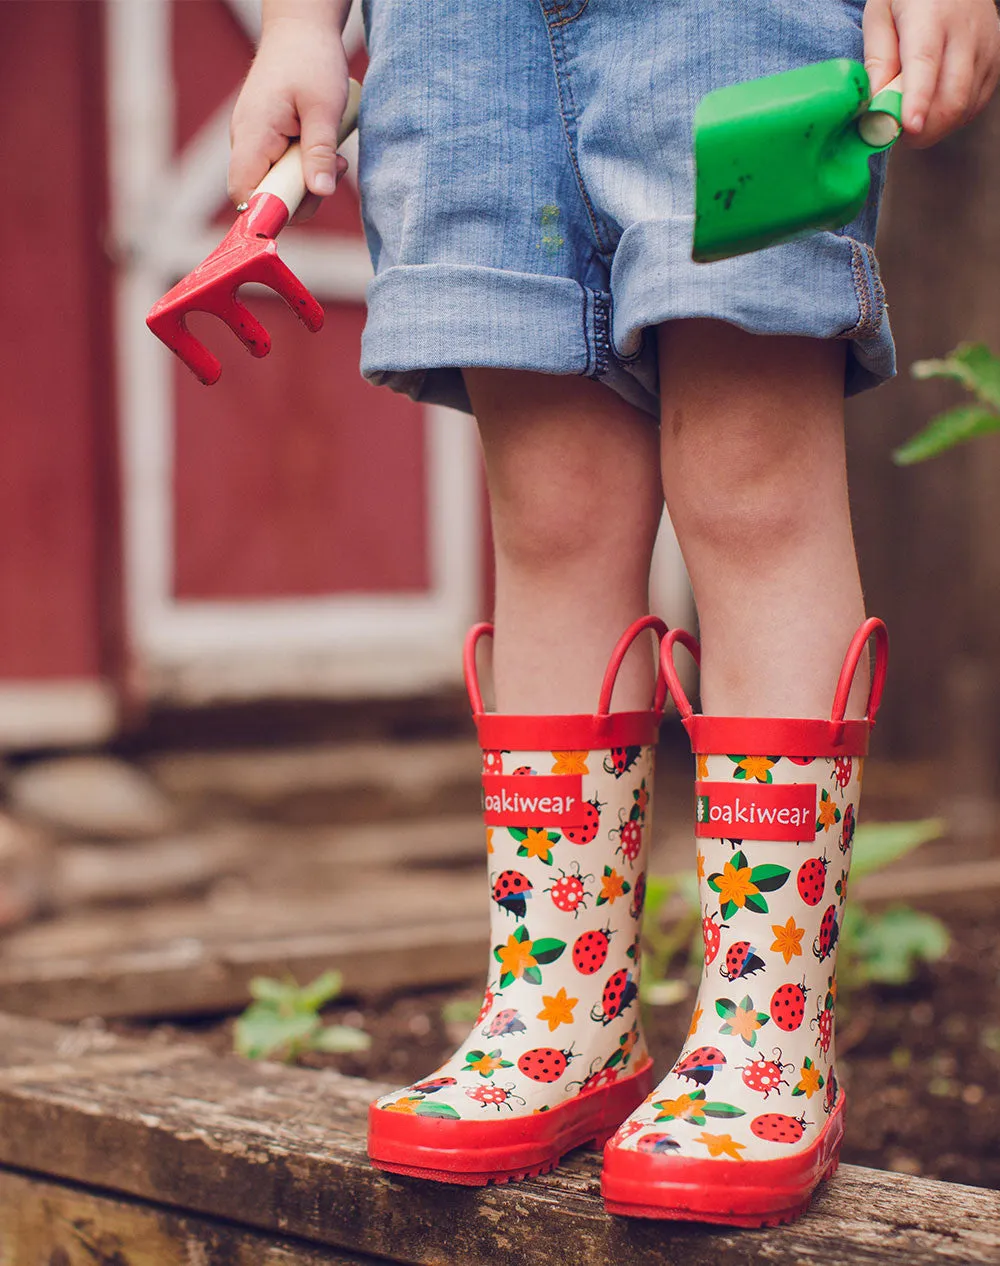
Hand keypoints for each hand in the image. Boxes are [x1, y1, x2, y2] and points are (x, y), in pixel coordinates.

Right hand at [229, 12, 350, 220]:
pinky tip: (322, 149)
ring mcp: (254, 142)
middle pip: (262, 196)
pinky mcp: (267, 142)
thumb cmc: (311, 59)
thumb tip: (320, 192)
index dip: (268, 211)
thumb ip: (319, 152)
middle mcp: (245, 142)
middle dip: (300, 196)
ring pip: (276, 185)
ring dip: (307, 182)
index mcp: (252, 134)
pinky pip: (282, 170)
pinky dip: (304, 168)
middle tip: (332, 170)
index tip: (304, 202)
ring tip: (333, 156)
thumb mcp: (324, 107)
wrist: (301, 29)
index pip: (244, 194)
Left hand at [863, 0, 999, 146]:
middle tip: (899, 136)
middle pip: (952, 97)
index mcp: (930, 16)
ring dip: (935, 127)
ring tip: (913, 119)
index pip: (926, 63)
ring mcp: (986, 48)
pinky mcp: (995, 61)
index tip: (909, 127)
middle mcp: (966, 31)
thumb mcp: (880, 15)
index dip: (918, 100)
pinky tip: (934, 109)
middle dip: (924, 130)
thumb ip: (877, 57)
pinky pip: (975, 105)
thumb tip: (875, 102)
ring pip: (964, 107)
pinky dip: (952, 119)